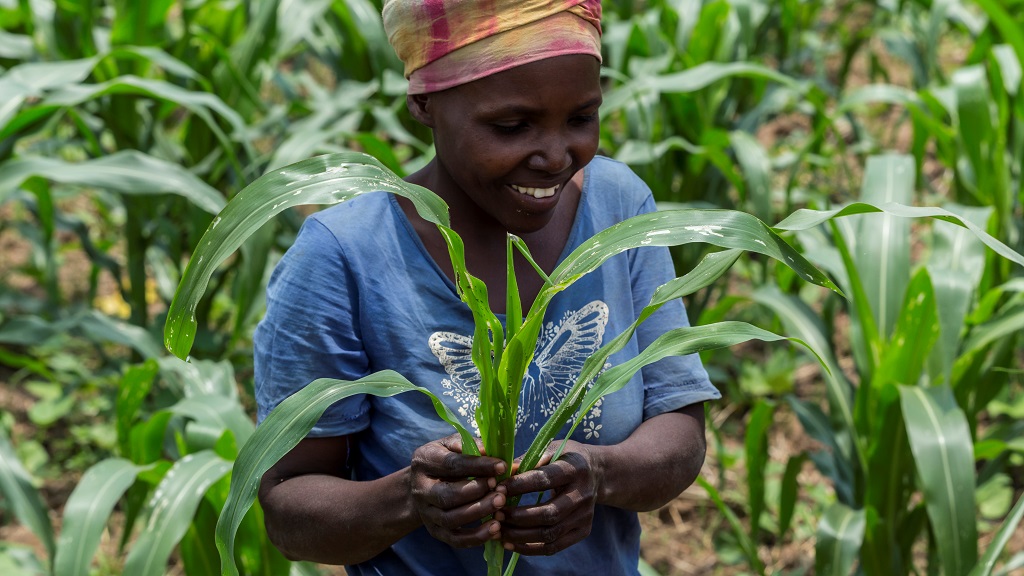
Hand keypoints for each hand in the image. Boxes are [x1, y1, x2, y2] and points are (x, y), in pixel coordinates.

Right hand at [409, 433, 507, 547]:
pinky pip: (454, 539)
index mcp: (425, 460)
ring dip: (478, 513)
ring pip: (450, 519)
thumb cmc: (446, 459)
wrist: (423, 483)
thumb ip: (477, 447)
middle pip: (447, 495)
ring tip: (500, 505)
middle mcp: (421, 488)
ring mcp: (426, 512)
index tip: (502, 467)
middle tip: (501, 490)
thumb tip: (506, 461)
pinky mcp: (434, 530)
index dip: (478, 466)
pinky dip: (475, 537)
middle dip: (477, 492)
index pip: (452, 464)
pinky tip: (495, 529)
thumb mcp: (455, 445)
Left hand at [497, 440, 602, 555]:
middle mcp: (583, 494)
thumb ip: (528, 460)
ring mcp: (585, 516)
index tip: (498, 489)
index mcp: (575, 469)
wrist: (597, 473)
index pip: (545, 480)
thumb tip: (502, 472)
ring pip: (550, 534)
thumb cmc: (566, 458)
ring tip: (498, 530)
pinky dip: (529, 548)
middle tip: (496, 513)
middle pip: (549, 513)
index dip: (519, 486)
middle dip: (518, 516)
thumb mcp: (552, 449)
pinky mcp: (583, 531)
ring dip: (520, 535)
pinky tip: (510, 543)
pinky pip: (553, 547)